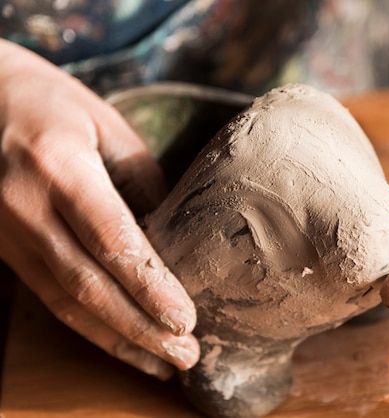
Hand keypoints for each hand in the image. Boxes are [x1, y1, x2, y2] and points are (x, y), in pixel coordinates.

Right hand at [0, 40, 198, 377]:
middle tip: (186, 353)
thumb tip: (172, 240)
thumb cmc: (54, 106)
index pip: (110, 238)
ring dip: (116, 339)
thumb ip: (143, 183)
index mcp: (60, 166)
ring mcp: (7, 232)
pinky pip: (48, 295)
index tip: (186, 318)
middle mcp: (25, 206)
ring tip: (163, 362)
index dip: (149, 285)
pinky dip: (87, 326)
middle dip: (139, 326)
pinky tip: (120, 342)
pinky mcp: (4, 247)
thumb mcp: (108, 128)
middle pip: (87, 283)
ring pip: (64, 301)